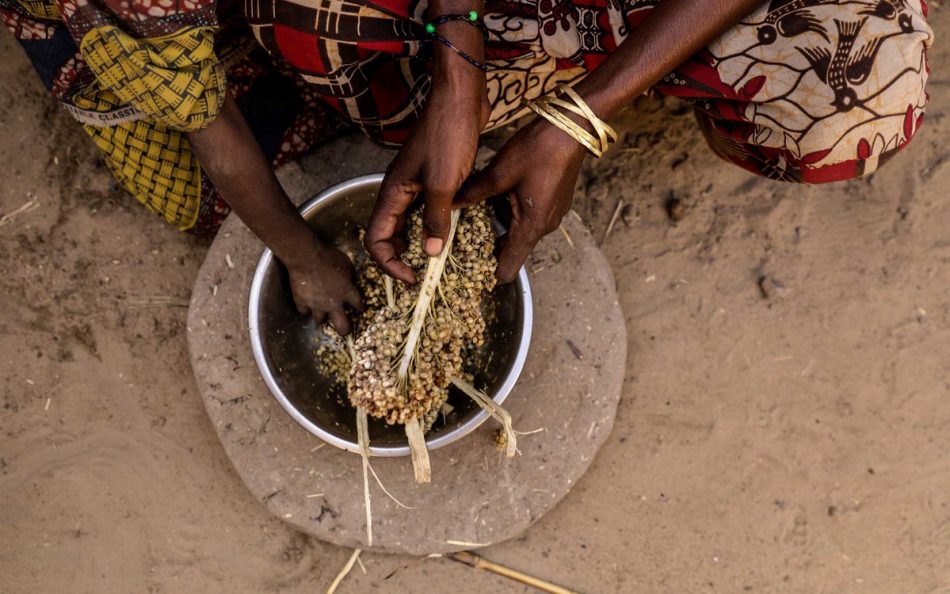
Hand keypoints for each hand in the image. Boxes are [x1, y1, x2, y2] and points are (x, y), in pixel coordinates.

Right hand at [282, 237, 362, 334]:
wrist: (305, 257)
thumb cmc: (328, 257)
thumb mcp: (345, 263)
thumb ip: (349, 276)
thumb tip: (350, 280)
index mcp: (347, 292)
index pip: (358, 305)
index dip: (359, 307)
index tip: (359, 308)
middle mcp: (334, 303)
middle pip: (342, 327)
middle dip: (344, 329)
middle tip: (343, 327)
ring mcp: (317, 305)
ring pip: (320, 320)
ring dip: (322, 316)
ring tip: (321, 311)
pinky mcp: (302, 303)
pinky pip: (304, 311)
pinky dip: (305, 308)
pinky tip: (306, 303)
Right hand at [365, 72, 488, 282]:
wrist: (461, 98)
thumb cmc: (448, 135)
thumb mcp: (443, 184)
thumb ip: (435, 220)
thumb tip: (430, 254)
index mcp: (392, 192)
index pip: (376, 239)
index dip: (389, 263)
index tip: (413, 277)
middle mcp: (399, 190)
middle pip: (390, 234)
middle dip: (404, 257)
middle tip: (427, 273)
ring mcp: (416, 184)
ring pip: (411, 223)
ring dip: (422, 242)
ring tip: (443, 258)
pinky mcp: (433, 177)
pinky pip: (429, 210)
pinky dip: (438, 224)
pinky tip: (456, 231)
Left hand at [456, 118, 587, 281]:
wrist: (572, 127)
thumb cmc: (538, 151)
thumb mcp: (499, 173)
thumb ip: (473, 193)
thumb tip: (447, 204)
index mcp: (531, 227)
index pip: (509, 267)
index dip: (489, 272)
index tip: (469, 269)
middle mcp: (544, 226)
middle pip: (512, 248)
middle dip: (489, 243)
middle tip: (463, 234)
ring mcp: (552, 214)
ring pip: (520, 229)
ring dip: (501, 222)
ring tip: (478, 208)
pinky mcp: (554, 201)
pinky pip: (529, 215)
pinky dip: (513, 210)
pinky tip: (499, 192)